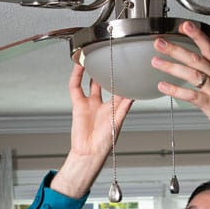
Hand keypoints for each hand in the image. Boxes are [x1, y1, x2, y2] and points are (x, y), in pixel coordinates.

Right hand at [51, 64, 133, 197]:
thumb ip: (124, 106)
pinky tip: (80, 66)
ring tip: (95, 56)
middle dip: (109, 72)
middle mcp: (103, 104)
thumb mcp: (118, 121)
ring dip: (92, 71)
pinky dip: (76, 76)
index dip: (125, 79)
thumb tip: (134, 94)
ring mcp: (90, 103)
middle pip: (106, 84)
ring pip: (91, 83)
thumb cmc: (105, 141)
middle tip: (112, 57)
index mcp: (115, 108)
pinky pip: (75, 87)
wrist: (88, 152)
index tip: (130, 67)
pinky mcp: (78, 104)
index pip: (121, 90)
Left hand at [152, 21, 209, 148]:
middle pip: (196, 58)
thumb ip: (209, 74)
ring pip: (193, 74)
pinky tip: (163, 86)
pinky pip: (191, 95)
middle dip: (176, 49)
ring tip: (156, 62)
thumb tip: (192, 67)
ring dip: (172, 67)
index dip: (197, 35)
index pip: (209, 47)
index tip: (184, 25)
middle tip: (160, 42)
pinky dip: (175, 90)